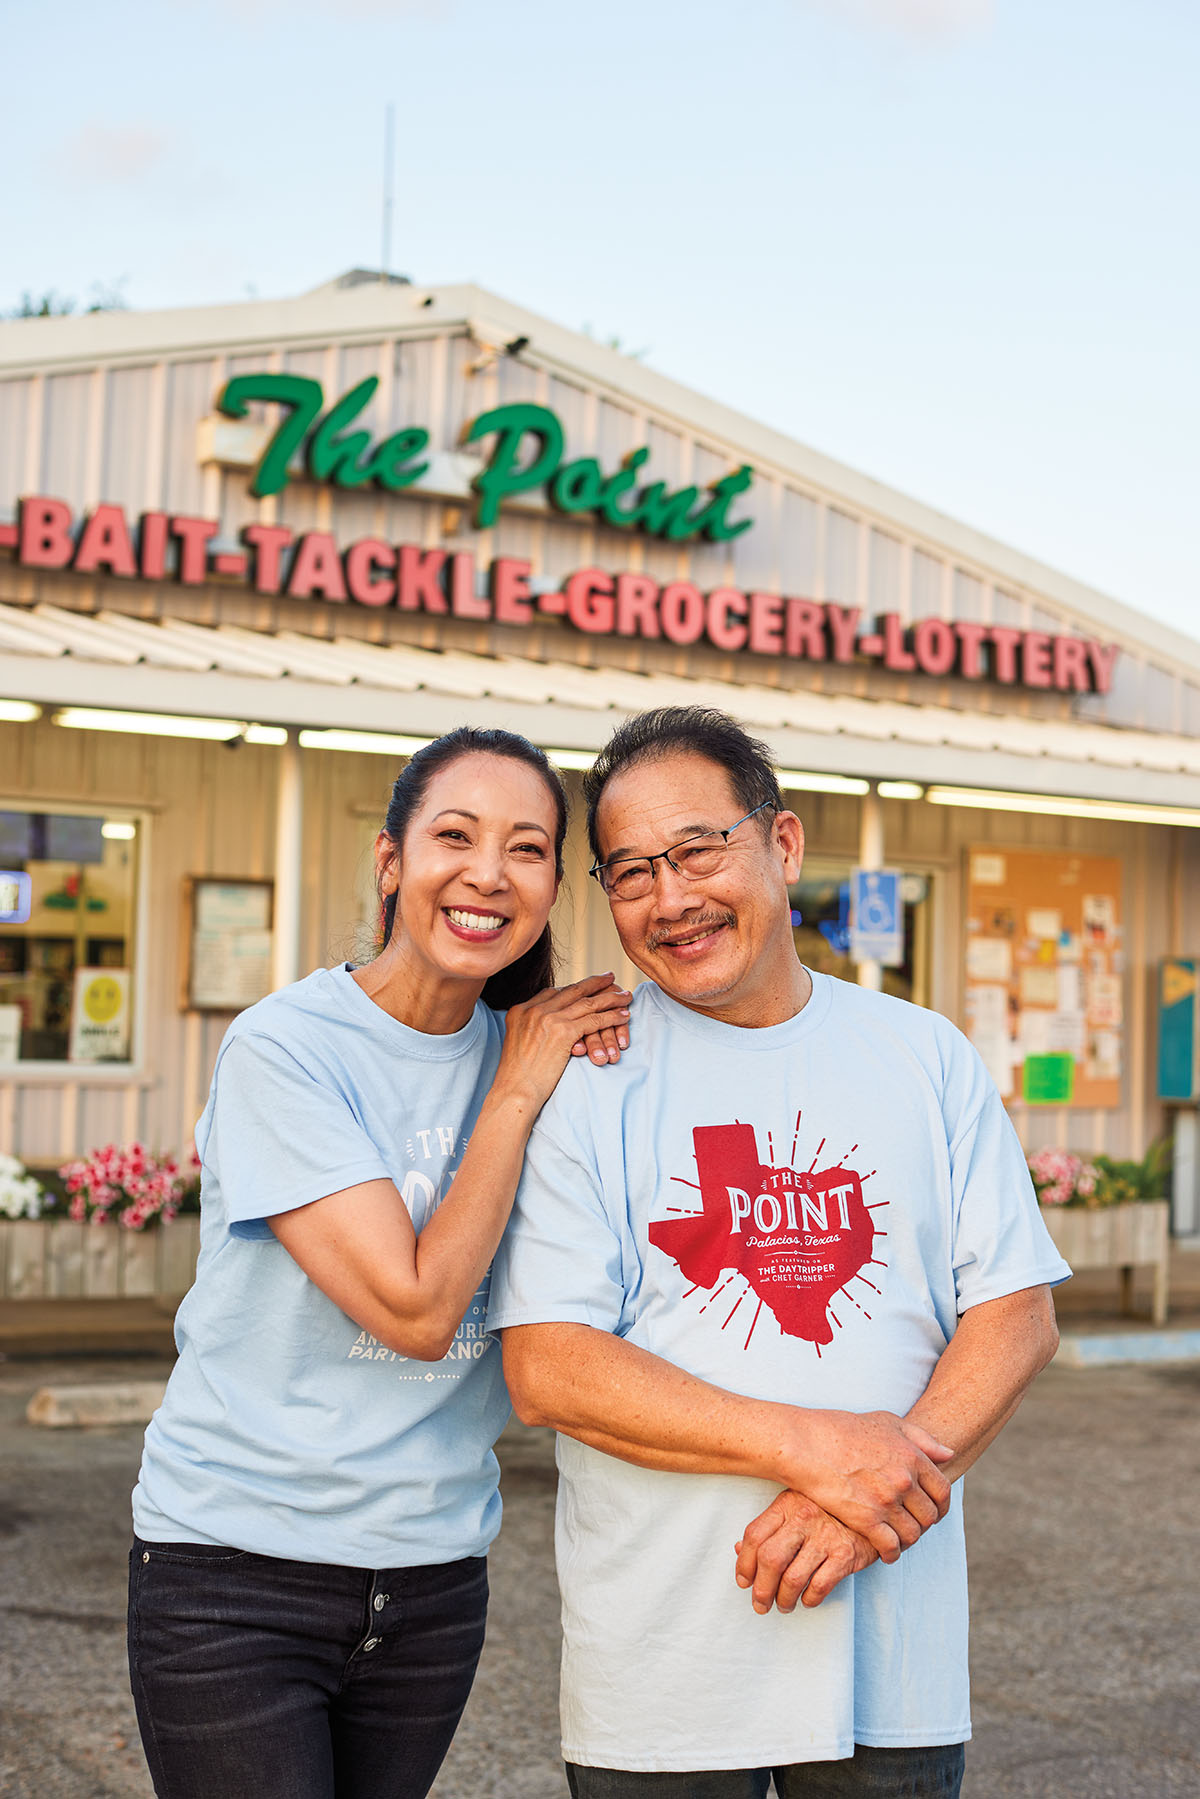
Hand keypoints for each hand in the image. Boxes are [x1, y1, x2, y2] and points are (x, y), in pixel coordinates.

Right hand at [494, 974, 630, 1109]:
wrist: (514, 1090)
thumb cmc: (517, 1077)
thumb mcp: (518, 1044)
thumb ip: (531, 1029)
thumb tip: (547, 1028)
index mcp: (520, 1010)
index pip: (552, 992)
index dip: (573, 988)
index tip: (587, 986)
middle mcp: (534, 1009)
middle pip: (571, 991)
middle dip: (594, 983)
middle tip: (610, 977)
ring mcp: (548, 1019)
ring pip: (587, 1003)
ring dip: (610, 999)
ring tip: (625, 996)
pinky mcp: (563, 1032)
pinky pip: (595, 1019)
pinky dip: (612, 1017)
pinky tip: (624, 1016)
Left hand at [735, 1490, 876, 1612]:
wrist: (870, 1507)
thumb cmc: (827, 1510)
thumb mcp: (794, 1509)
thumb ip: (769, 1529)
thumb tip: (739, 1551)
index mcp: (786, 1504)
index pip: (754, 1535)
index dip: (744, 1563)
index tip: (743, 1581)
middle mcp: (804, 1518)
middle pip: (770, 1560)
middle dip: (761, 1589)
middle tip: (760, 1603)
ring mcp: (825, 1536)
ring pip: (793, 1578)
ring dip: (783, 1600)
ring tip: (783, 1605)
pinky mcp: (846, 1554)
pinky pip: (820, 1586)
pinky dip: (809, 1599)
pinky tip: (807, 1599)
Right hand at [783, 1409, 953, 1562]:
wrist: (806, 1443)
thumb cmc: (842, 1429)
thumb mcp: (886, 1422)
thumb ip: (920, 1437)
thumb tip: (948, 1454)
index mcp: (912, 1456)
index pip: (942, 1491)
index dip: (941, 1506)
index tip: (932, 1511)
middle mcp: (904, 1479)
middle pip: (929, 1515)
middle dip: (923, 1524)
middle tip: (912, 1527)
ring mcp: (886, 1501)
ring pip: (912, 1534)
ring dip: (908, 1541)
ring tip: (898, 1540)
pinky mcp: (866, 1520)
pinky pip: (891, 1547)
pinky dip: (891, 1554)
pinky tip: (885, 1552)